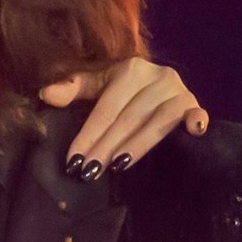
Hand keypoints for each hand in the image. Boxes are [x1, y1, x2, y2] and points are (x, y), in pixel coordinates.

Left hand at [40, 55, 207, 179]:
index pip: (106, 108)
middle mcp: (157, 76)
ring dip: (138, 144)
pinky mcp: (195, 105)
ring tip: (117, 166)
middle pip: (128, 117)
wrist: (160, 85)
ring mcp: (179, 91)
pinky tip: (193, 132)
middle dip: (106, 146)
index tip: (73, 160)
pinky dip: (195, 121)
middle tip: (89, 172)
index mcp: (131, 70)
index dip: (88, 134)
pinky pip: (195, 113)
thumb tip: (45, 93)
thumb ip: (73, 89)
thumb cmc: (123, 90)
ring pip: (157, 122)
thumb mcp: (98, 86)